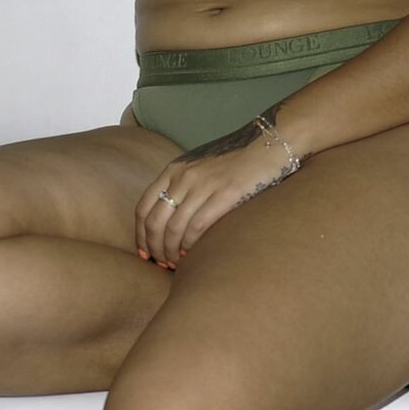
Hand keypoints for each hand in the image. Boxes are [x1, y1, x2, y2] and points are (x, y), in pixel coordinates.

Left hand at [135, 112, 304, 267]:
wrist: (267, 145)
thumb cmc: (235, 162)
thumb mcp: (199, 168)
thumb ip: (182, 187)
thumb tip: (170, 220)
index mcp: (174, 170)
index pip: (144, 207)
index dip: (141, 236)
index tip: (145, 253)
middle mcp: (184, 176)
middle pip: (155, 221)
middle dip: (155, 248)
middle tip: (162, 264)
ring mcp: (204, 184)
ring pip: (174, 228)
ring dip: (172, 252)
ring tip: (177, 264)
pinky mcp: (226, 194)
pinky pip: (198, 226)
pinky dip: (191, 245)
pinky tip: (193, 255)